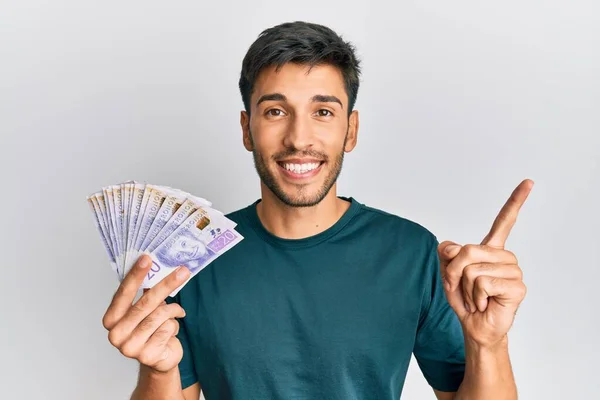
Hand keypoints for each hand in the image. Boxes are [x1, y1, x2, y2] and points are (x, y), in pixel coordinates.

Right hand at [102, 255, 190, 372]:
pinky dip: (174, 325)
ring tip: (177, 312)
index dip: (136, 275)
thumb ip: (144, 293)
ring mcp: (130, 348)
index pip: (123, 293)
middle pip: (145, 303)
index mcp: (111, 319)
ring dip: (173, 310)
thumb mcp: (145, 310)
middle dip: (166, 284)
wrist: (160, 359)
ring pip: (160, 315)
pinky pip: (168, 328)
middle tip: (183, 271)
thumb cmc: (151, 329)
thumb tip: (155, 266)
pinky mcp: (147, 356)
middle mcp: (116, 334)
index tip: (147, 258)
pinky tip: (171, 331)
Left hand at [438, 179, 533, 347]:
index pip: (505, 221)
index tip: (529, 182)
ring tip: (476, 297)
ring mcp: (514, 271)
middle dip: (454, 273)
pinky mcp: (517, 287)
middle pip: (467, 251)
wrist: (474, 326)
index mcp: (491, 249)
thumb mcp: (447, 271)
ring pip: (472, 269)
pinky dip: (475, 297)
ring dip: (465, 288)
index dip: (515, 201)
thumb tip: (455, 247)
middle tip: (463, 288)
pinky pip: (482, 283)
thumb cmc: (464, 298)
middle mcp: (505, 257)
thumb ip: (447, 253)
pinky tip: (485, 303)